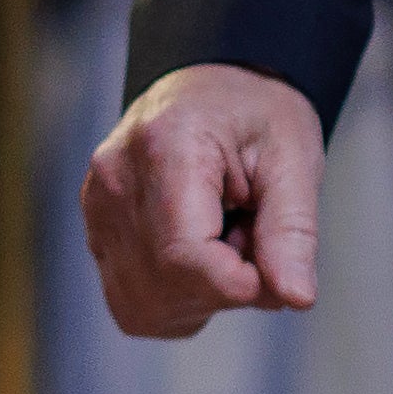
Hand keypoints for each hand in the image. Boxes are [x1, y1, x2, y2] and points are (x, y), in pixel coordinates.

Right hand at [82, 62, 324, 337]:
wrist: (214, 88)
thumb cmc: (257, 113)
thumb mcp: (296, 157)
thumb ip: (294, 231)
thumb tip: (296, 297)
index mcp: (166, 147)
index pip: (182, 254)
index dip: (237, 285)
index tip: (280, 280)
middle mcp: (115, 181)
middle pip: (164, 285)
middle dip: (228, 289)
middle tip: (260, 243)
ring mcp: (96, 209)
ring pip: (143, 306)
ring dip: (203, 297)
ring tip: (230, 244)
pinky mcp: (96, 232)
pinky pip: (132, 302)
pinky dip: (178, 300)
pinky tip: (205, 259)